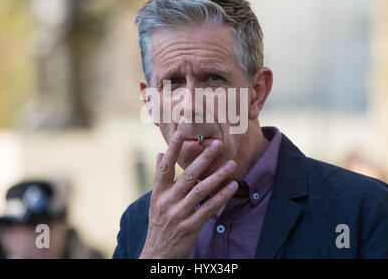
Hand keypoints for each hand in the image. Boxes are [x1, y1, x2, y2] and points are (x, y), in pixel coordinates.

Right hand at [139, 131, 237, 258]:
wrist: (157, 255)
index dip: (172, 149)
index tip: (181, 132)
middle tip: (217, 144)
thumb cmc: (159, 224)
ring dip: (218, 176)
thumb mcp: (155, 201)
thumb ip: (159, 178)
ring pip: (200, 190)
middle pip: (187, 175)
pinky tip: (232, 187)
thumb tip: (158, 154)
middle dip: (203, 158)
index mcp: (158, 193)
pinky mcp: (189, 227)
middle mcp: (167, 202)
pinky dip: (221, 197)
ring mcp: (178, 215)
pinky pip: (208, 209)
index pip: (164, 167)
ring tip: (232, 164)